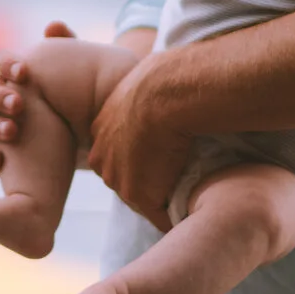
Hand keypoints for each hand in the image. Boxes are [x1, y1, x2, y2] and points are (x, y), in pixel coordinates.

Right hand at [0, 21, 76, 175]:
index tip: (25, 72)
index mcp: (12, 77)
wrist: (91, 134)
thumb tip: (53, 26)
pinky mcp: (6, 157)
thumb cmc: (80, 97)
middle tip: (19, 103)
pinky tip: (0, 162)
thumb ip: (68, 47)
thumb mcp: (78, 72)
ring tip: (13, 131)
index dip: (5, 64)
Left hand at [86, 52, 192, 230]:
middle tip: (176, 178)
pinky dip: (174, 215)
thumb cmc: (166, 78)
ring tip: (187, 195)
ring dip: (162, 199)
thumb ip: (147, 92)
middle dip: (146, 180)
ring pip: (140, 197)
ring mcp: (118, 177)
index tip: (163, 156)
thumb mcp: (146, 80)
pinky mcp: (139, 195)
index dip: (141, 158)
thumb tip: (167, 79)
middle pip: (124, 177)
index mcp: (102, 127)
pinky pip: (159, 215)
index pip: (118, 153)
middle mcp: (102, 155)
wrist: (167, 93)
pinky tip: (192, 210)